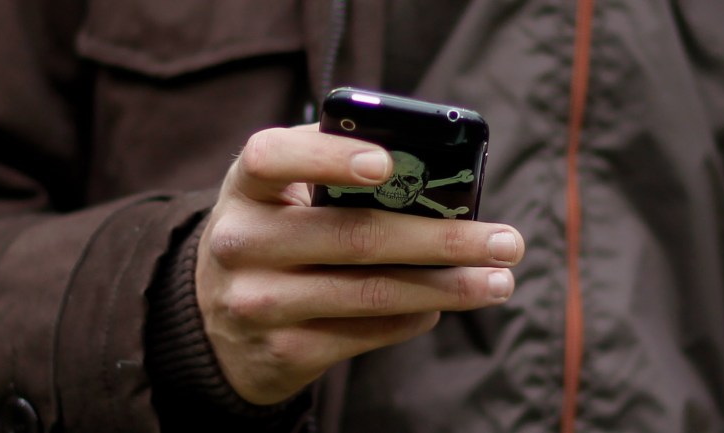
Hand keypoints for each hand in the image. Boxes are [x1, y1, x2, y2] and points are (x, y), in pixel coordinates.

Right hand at [195, 124, 524, 404]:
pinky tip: (440, 305)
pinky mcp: (282, 352)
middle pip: (354, 236)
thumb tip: (428, 166)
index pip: (273, 158)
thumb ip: (334, 168)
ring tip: (498, 281)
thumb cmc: (273, 235)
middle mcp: (241, 244)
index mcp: (247, 188)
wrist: (217, 318)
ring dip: (448, 287)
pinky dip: (414, 317)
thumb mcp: (282, 195)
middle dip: (443, 239)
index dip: (329, 158)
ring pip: (372, 293)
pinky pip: (365, 334)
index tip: (390, 164)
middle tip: (506, 241)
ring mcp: (258, 303)